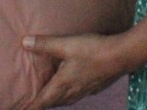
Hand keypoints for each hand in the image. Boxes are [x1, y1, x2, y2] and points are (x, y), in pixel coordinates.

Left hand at [21, 19, 146, 108]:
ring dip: (55, 100)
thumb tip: (24, 42)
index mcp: (63, 84)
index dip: (31, 107)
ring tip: (48, 98)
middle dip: (42, 104)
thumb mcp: (66, 45)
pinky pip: (76, 95)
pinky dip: (67, 95)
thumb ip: (44, 44)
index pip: (43, 101)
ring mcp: (85, 90)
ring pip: (66, 100)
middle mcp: (73, 91)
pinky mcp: (94, 86)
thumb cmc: (93, 50)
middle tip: (33, 104)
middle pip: (53, 103)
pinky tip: (71, 88)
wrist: (122, 56)